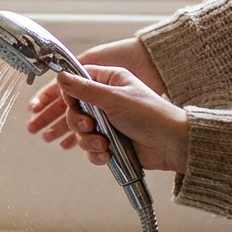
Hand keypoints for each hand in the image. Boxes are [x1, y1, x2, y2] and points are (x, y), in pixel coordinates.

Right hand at [53, 65, 188, 172]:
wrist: (171, 145)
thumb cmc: (150, 116)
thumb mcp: (114, 98)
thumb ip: (84, 89)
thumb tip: (61, 76)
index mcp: (110, 81)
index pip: (78, 80)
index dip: (70, 92)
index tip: (73, 103)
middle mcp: (107, 100)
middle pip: (75, 109)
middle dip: (78, 122)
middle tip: (89, 125)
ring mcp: (108, 122)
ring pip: (80, 131)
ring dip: (87, 140)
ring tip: (103, 144)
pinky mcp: (110, 142)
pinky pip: (90, 148)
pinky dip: (95, 153)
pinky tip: (106, 154)